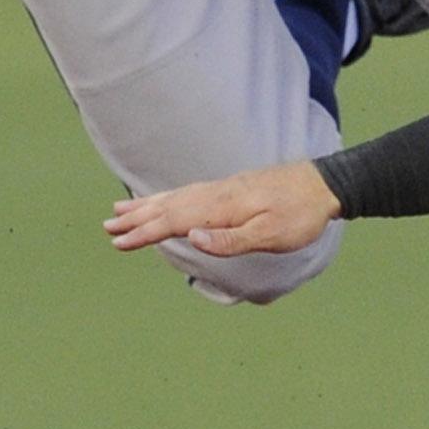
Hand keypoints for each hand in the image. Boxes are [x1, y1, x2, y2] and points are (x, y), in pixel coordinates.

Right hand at [104, 161, 339, 258]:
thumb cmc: (299, 215)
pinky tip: (161, 202)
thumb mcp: (270, 234)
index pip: (174, 221)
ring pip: (174, 198)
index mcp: (222, 207)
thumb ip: (230, 240)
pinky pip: (186, 193)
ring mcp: (220, 189)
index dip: (144, 232)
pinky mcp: (228, 189)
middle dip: (135, 217)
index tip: (118, 242)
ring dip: (145, 206)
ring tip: (120, 210)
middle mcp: (215, 194)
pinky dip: (166, 198)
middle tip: (106, 227)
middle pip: (166, 206)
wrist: (322, 185)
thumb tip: (192, 238)